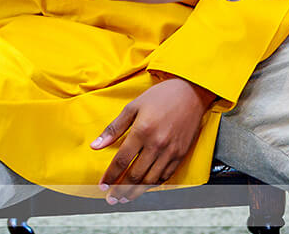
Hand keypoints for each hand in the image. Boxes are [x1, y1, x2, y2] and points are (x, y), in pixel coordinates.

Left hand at [91, 78, 215, 203]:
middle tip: (111, 197)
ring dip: (136, 192)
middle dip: (120, 189)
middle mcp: (157, 143)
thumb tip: (96, 145)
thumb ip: (114, 128)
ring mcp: (171, 150)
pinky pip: (166, 175)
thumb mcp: (134, 106)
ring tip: (125, 197)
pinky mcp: (181, 153)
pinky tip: (146, 187)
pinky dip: (154, 184)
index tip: (102, 184)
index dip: (110, 176)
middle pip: (134, 175)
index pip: (121, 161)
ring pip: (150, 179)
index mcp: (142, 131)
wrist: (192, 91)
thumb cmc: (163, 96)